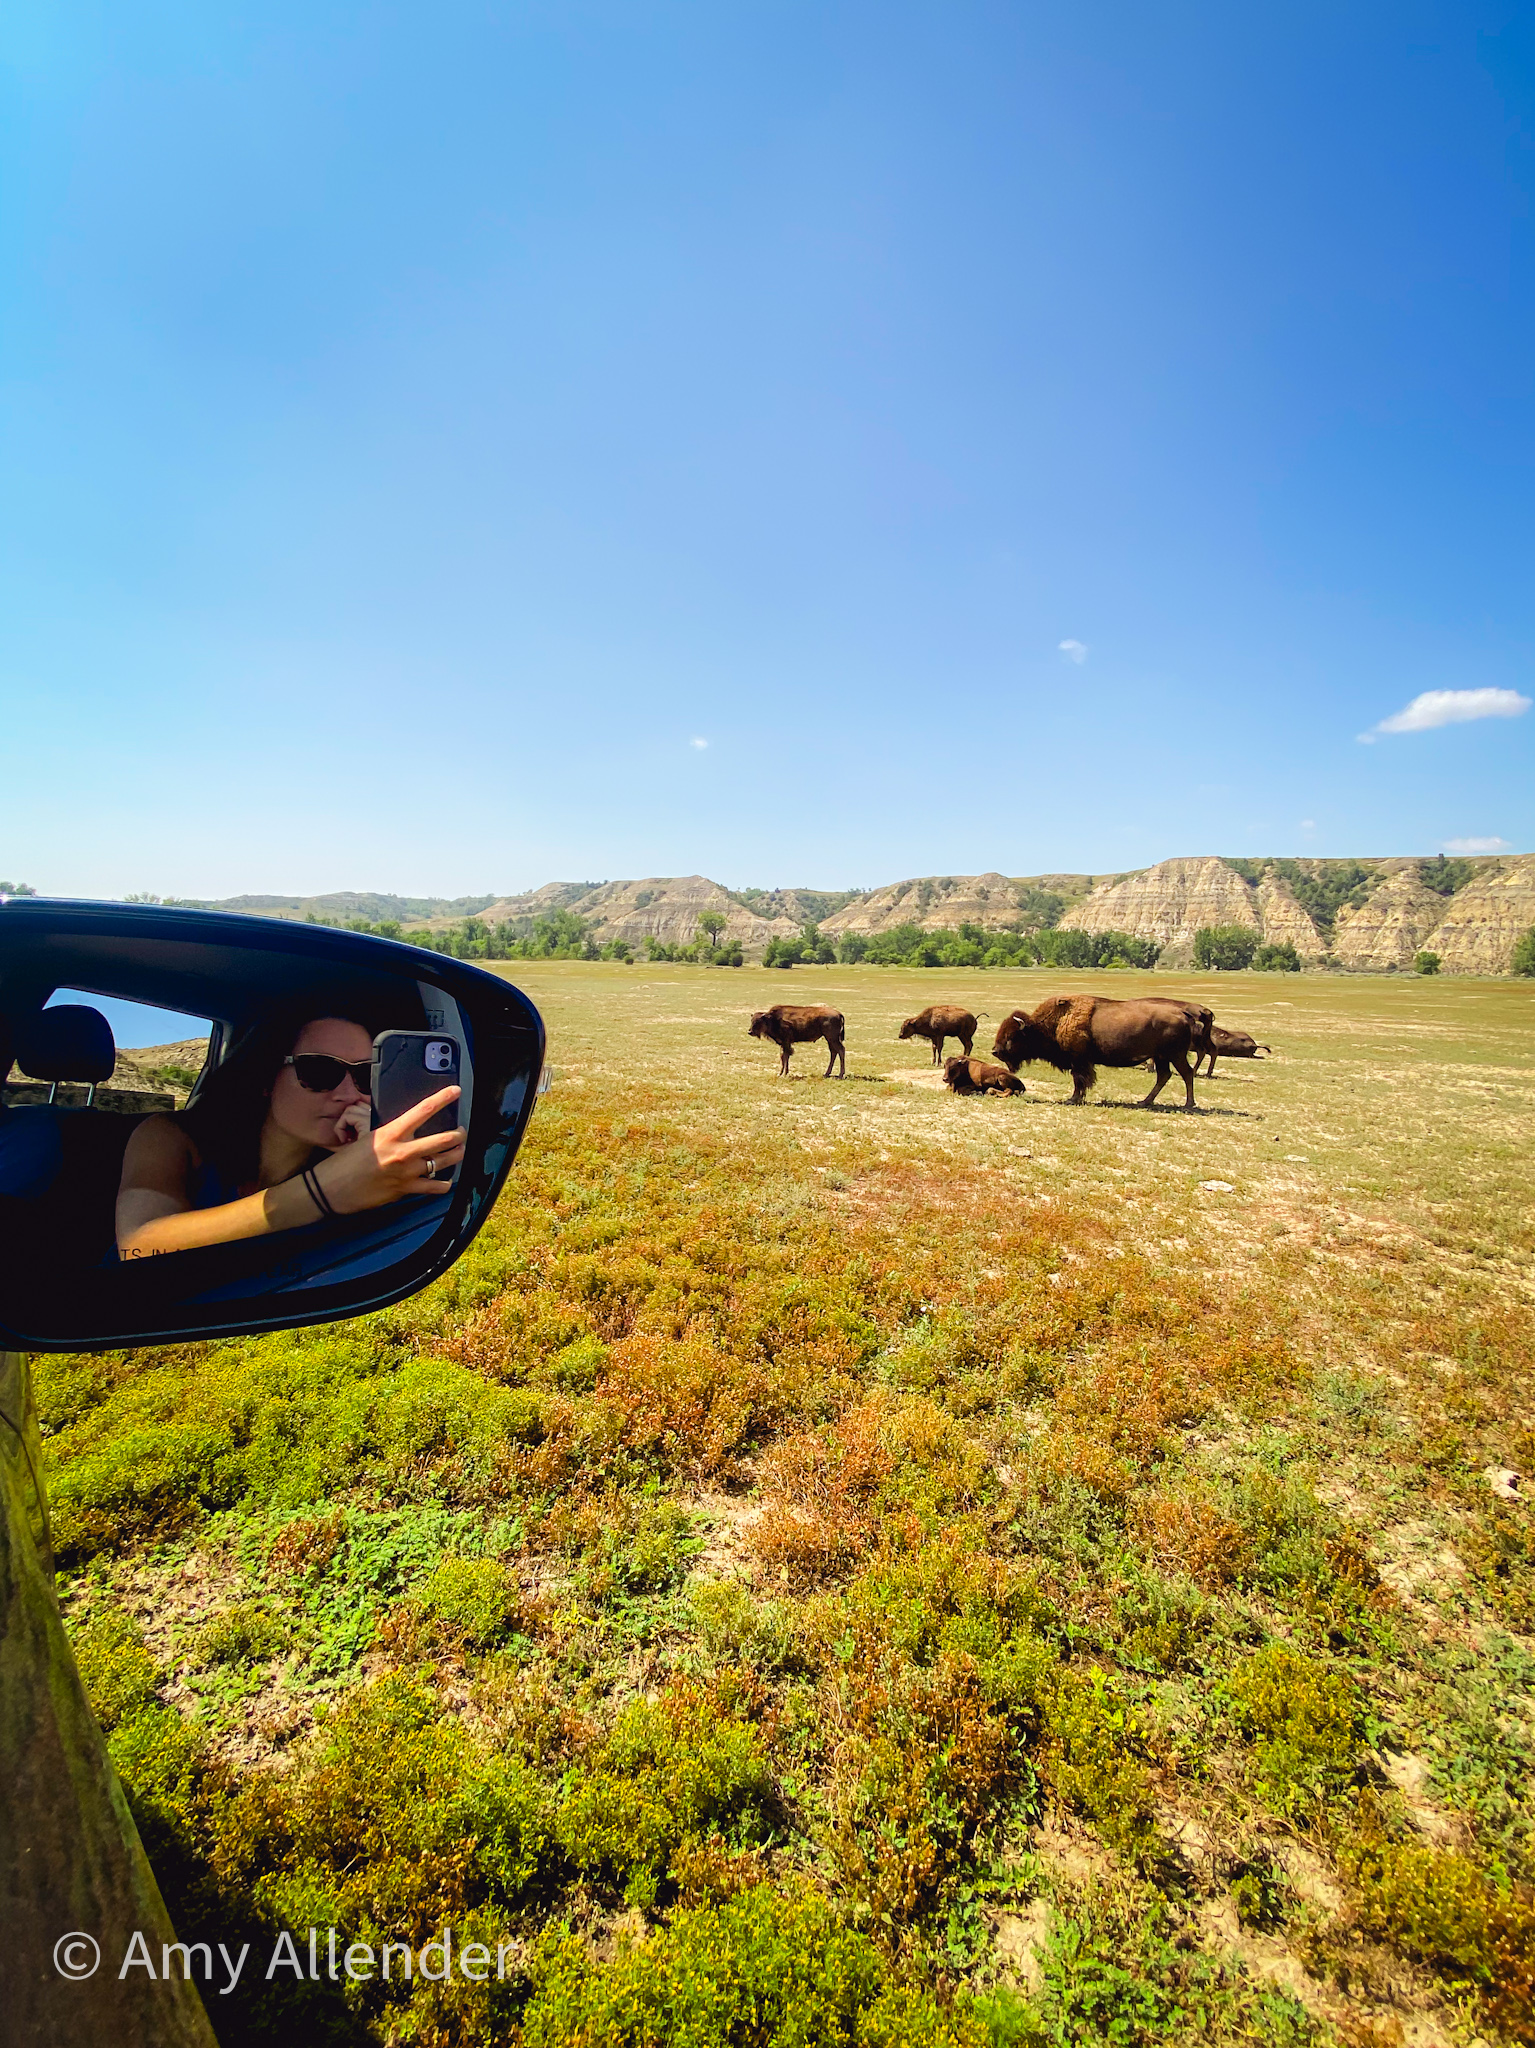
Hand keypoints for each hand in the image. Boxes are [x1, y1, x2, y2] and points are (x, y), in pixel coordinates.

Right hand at [311, 1086, 465, 1214]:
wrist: (330, 1189)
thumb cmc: (345, 1162)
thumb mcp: (368, 1138)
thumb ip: (392, 1134)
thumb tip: (408, 1130)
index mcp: (391, 1133)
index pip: (423, 1110)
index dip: (443, 1098)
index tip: (455, 1091)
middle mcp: (402, 1152)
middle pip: (444, 1139)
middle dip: (459, 1134)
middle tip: (461, 1132)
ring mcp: (406, 1173)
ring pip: (445, 1162)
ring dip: (456, 1155)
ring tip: (459, 1151)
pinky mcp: (406, 1191)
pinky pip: (435, 1187)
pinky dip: (444, 1184)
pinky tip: (446, 1181)